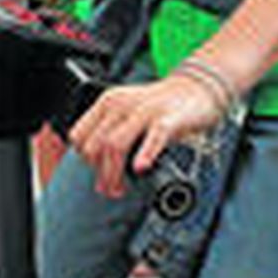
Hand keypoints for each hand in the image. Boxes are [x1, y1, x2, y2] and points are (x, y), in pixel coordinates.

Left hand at [68, 77, 221, 197]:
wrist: (197, 88)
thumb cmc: (162, 106)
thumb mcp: (128, 114)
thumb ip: (112, 136)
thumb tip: (100, 174)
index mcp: (108, 102)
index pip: (79, 135)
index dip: (84, 160)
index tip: (97, 174)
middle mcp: (122, 104)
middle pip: (96, 145)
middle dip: (99, 174)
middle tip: (111, 189)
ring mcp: (145, 111)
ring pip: (115, 145)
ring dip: (114, 174)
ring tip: (121, 189)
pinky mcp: (168, 118)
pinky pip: (154, 137)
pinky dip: (145, 154)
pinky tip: (141, 168)